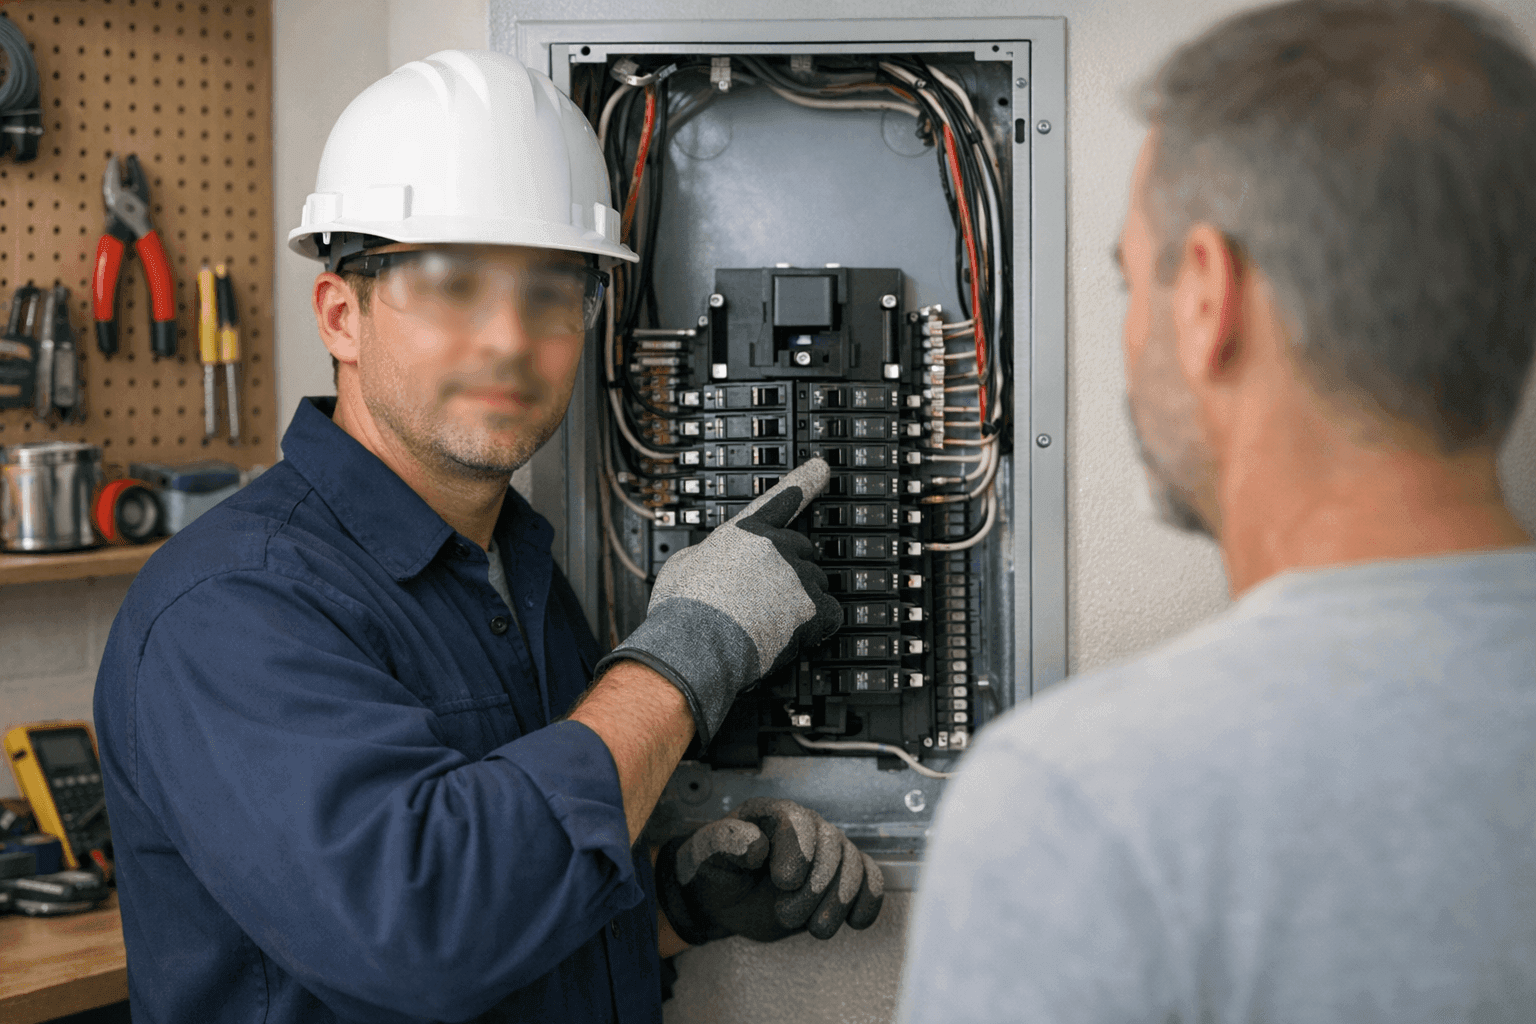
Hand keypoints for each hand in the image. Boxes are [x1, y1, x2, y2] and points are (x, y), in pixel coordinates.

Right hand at [594, 459, 841, 745]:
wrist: (694, 647)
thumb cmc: (682, 612)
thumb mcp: (683, 565)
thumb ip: (709, 553)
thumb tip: (712, 559)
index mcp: (744, 532)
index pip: (781, 498)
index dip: (805, 480)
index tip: (822, 467)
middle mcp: (776, 547)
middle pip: (802, 549)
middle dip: (790, 569)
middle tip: (766, 595)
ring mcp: (798, 576)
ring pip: (816, 583)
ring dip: (800, 600)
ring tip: (767, 621)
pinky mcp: (813, 608)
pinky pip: (830, 614)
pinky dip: (817, 626)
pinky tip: (793, 634)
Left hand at [656, 797, 883, 944]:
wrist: (727, 901)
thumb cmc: (717, 871)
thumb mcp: (708, 855)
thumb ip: (725, 842)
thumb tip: (755, 843)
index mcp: (773, 813)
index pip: (797, 821)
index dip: (797, 852)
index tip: (784, 883)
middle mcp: (806, 827)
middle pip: (831, 846)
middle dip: (814, 888)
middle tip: (786, 915)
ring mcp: (827, 851)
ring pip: (854, 865)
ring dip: (838, 902)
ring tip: (814, 928)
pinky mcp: (841, 876)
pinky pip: (870, 879)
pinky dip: (868, 901)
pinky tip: (854, 922)